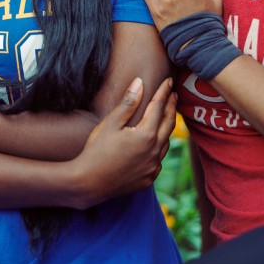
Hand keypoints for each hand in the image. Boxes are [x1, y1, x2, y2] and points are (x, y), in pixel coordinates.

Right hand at [71, 77, 175, 207]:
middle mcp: (154, 152)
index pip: (159, 107)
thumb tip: (140, 83)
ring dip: (168, 127)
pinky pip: (159, 159)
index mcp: (146, 135)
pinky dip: (160, 147)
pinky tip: (155, 143)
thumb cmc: (96, 151)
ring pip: (166, 142)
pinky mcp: (149, 178)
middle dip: (172, 107)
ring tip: (166, 116)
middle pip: (169, 124)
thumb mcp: (110, 123)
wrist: (89, 183)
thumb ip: (128, 103)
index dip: (164, 92)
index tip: (169, 81)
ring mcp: (153, 167)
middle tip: (174, 94)